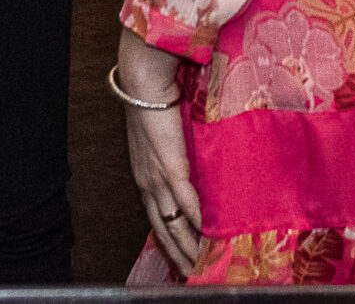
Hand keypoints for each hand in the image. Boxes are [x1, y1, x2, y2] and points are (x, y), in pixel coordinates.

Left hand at [118, 30, 202, 274]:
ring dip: (190, 246)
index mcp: (144, 175)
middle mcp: (147, 182)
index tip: (182, 259)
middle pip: (162, 230)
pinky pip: (186, 203)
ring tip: (204, 265)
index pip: (155, 218)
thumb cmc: (155, 101)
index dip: (168, 241)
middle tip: (194, 274)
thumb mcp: (164, 136)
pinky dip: (199, 222)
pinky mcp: (170, 167)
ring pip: (174, 223)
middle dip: (179, 254)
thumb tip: (195, 166)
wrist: (144, 79)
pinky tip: (210, 235)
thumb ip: (177, 154)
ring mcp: (157, 177)